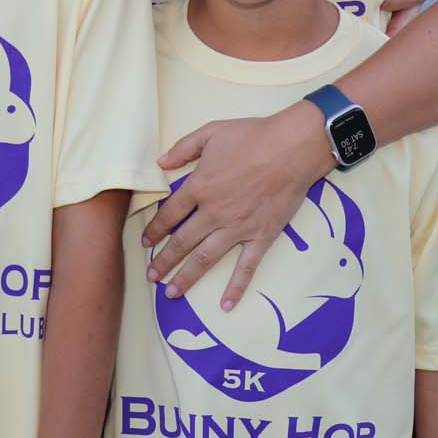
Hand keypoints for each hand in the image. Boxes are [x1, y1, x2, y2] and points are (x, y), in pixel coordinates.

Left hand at [141, 103, 330, 309]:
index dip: (155, 229)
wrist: (292, 148)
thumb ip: (183, 148)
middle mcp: (213, 212)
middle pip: (182, 242)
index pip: (169, 214)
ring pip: (205, 258)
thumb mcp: (211, 132)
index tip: (145, 242)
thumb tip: (160, 162)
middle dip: (163, 261)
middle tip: (151, 276)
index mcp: (200, 187)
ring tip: (172, 292)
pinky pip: (246, 267)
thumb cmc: (253, 136)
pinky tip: (226, 304)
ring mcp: (237, 227)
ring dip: (186, 277)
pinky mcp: (261, 236)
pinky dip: (236, 288)